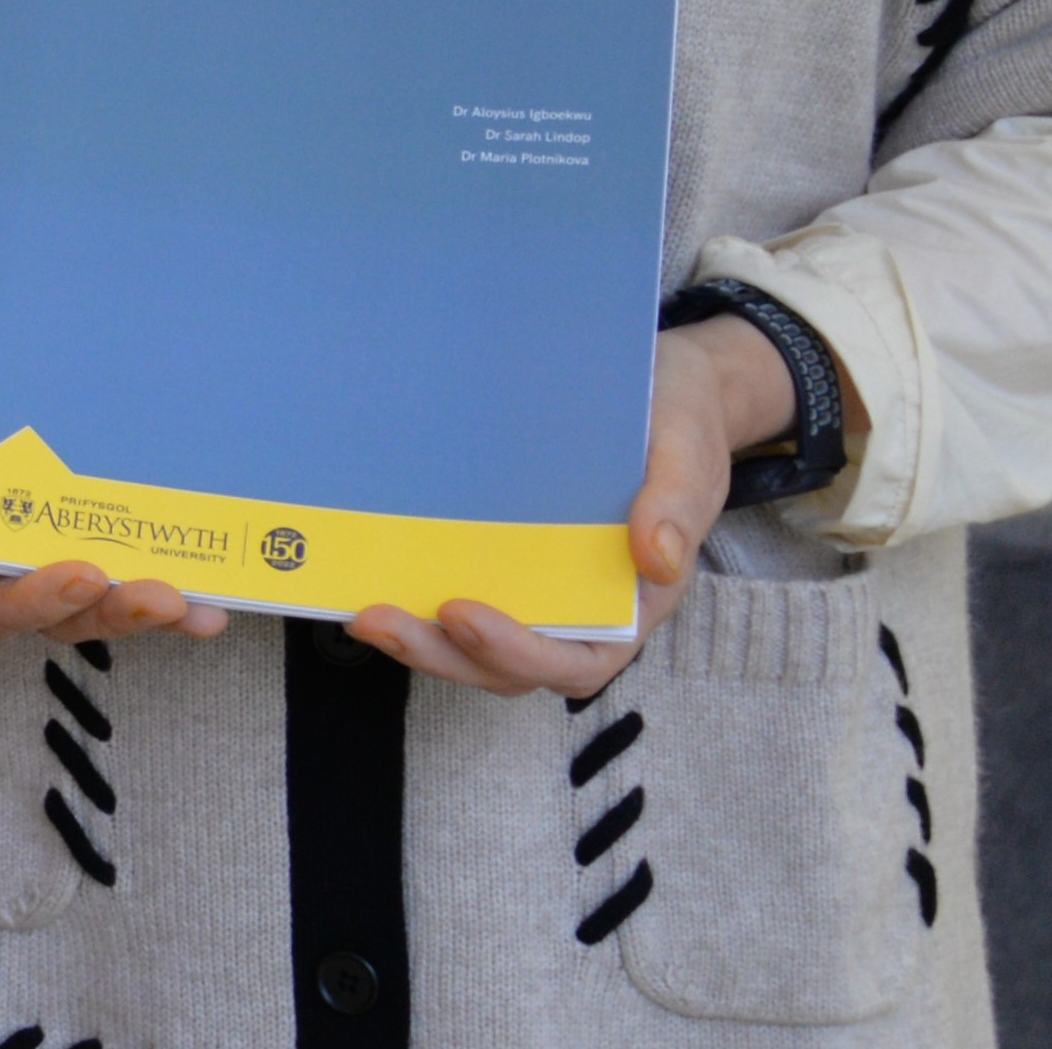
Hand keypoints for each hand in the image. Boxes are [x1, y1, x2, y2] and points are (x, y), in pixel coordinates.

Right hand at [0, 315, 226, 649]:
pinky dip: (176, 581)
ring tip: (205, 607)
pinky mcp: (96, 525)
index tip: (85, 571)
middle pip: (63, 616)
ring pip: (106, 603)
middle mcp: (9, 563)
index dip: (39, 601)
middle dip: (115, 613)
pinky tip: (219, 591)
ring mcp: (57, 547)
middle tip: (165, 595)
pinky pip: (135, 567)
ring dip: (155, 611)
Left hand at [352, 315, 795, 699]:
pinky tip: (370, 575)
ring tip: (362, 612)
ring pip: (476, 643)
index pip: (578, 658)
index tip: (462, 614)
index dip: (518, 652)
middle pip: (510, 665)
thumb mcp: (689, 452)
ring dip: (421, 638)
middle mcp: (582, 606)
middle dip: (443, 653)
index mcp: (633, 600)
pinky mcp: (504, 555)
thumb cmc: (681, 422)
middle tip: (379, 621)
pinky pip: (461, 589)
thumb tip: (655, 559)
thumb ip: (676, 505)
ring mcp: (539, 586)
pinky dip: (418, 596)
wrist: (666, 386)